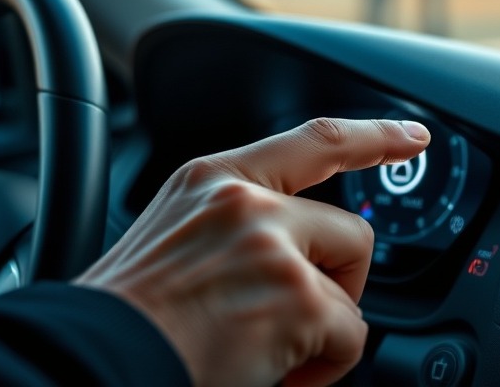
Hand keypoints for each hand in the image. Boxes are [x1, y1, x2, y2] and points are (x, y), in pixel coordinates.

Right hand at [75, 118, 429, 386]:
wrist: (87, 359)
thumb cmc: (125, 317)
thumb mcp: (176, 238)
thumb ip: (238, 227)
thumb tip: (296, 253)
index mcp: (214, 179)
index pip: (313, 140)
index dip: (372, 137)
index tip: (413, 136)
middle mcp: (245, 201)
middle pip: (351, 230)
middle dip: (339, 282)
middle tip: (299, 318)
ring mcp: (272, 245)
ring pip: (351, 288)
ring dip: (326, 328)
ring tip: (275, 353)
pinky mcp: (295, 296)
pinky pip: (350, 337)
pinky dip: (323, 367)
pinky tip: (275, 375)